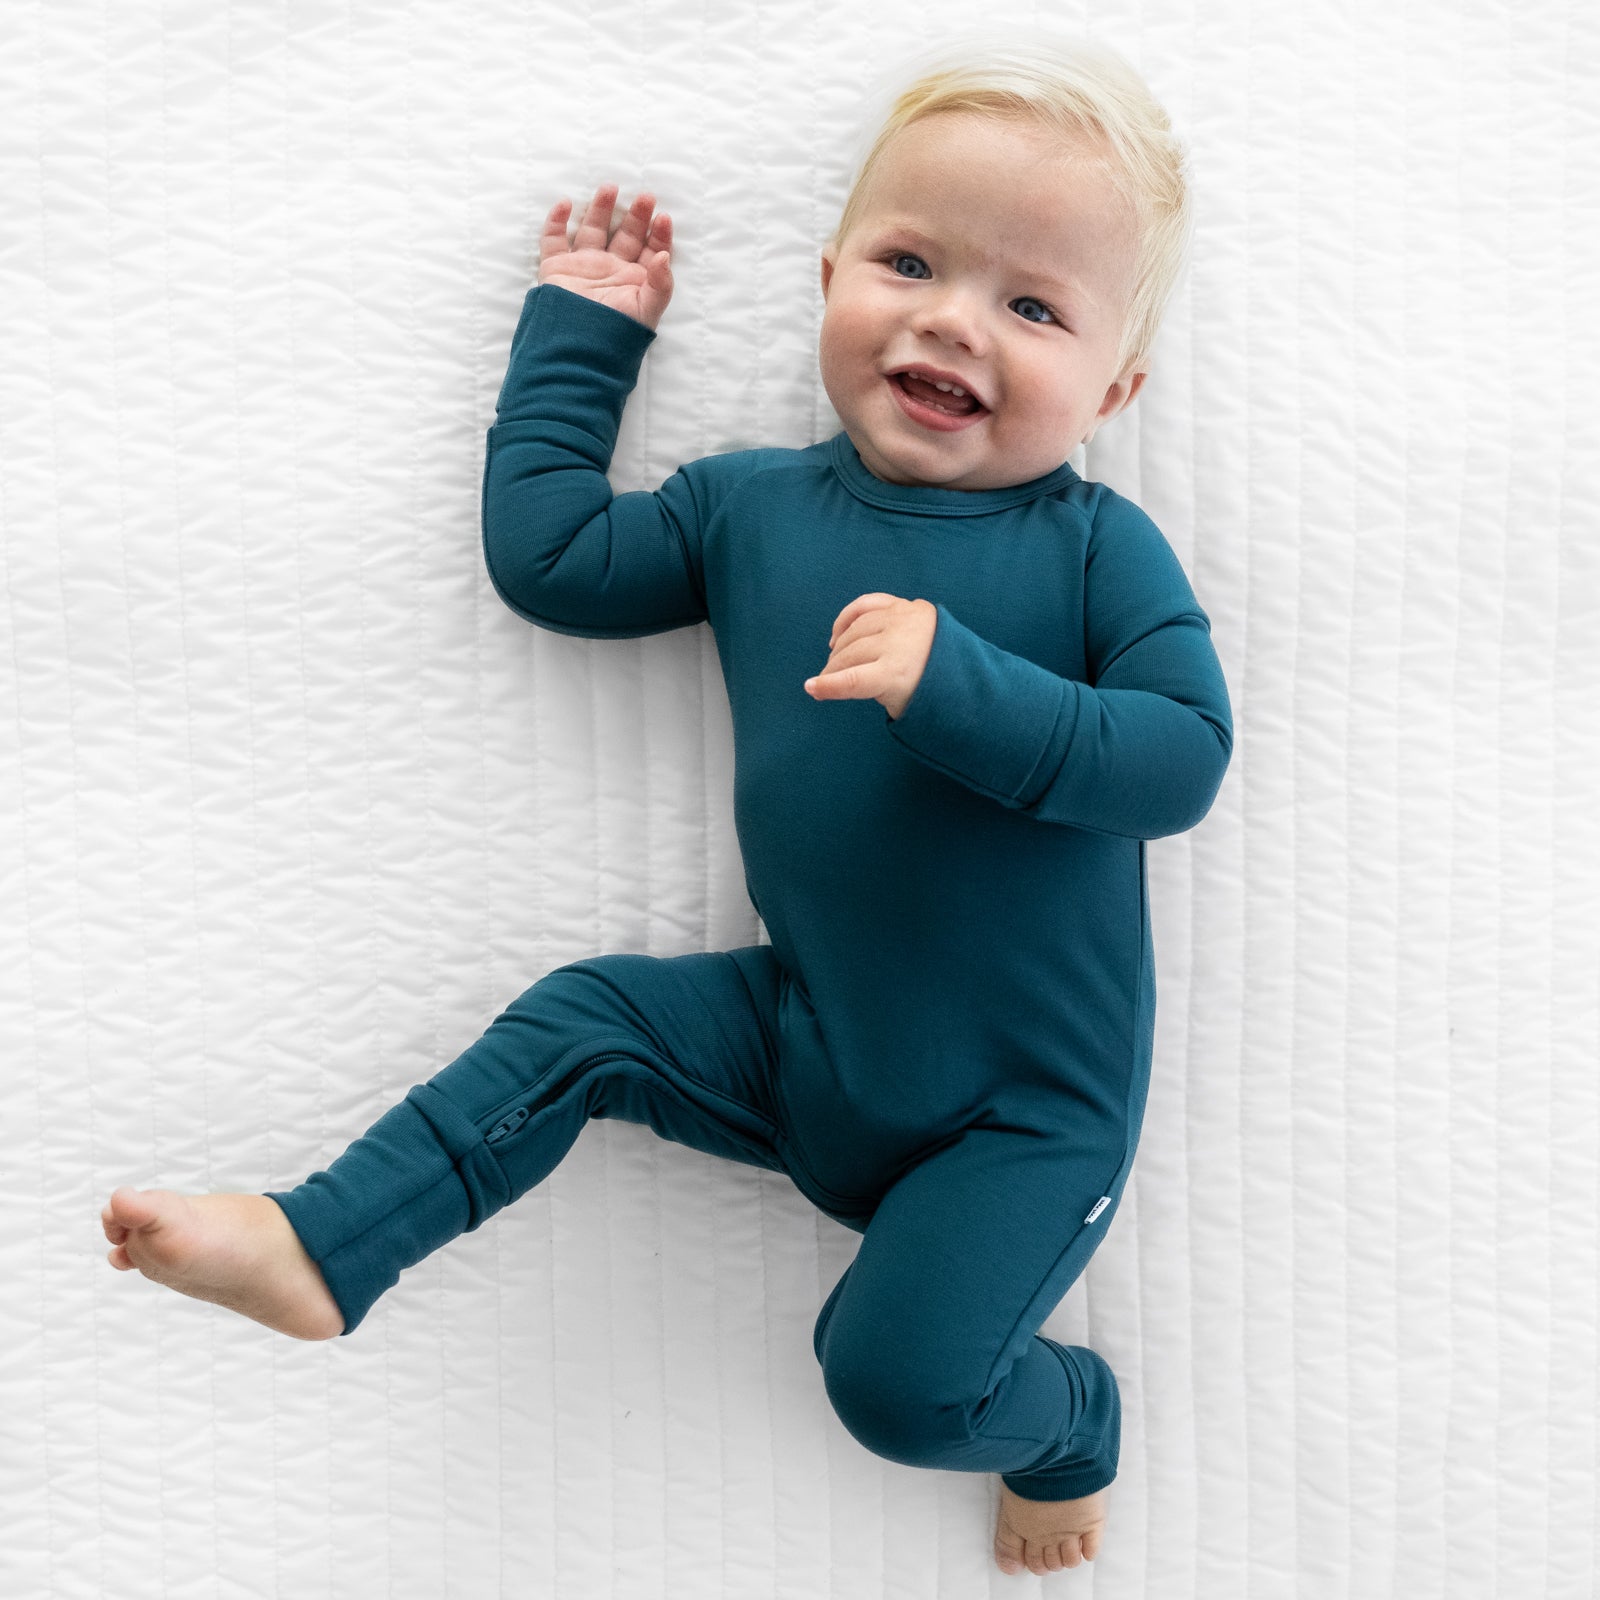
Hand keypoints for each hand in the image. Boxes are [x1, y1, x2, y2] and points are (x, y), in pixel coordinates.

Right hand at [537, 182, 673, 329]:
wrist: (580, 349)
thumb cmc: (617, 334)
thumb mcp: (647, 311)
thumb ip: (661, 284)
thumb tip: (666, 255)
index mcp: (633, 280)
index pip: (650, 250)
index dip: (659, 234)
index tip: (664, 218)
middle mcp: (610, 270)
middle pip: (624, 234)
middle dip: (636, 215)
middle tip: (646, 197)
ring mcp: (583, 267)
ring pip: (592, 229)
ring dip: (600, 208)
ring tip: (610, 188)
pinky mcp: (557, 268)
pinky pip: (553, 239)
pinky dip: (556, 221)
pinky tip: (565, 204)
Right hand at [804, 593, 936, 720]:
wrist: (965, 665)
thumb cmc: (930, 693)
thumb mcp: (900, 703)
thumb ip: (868, 690)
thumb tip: (836, 680)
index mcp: (898, 673)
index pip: (853, 680)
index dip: (829, 686)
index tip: (810, 689)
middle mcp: (897, 641)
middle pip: (851, 655)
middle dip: (832, 670)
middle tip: (824, 682)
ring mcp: (900, 618)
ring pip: (855, 631)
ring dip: (839, 648)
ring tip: (834, 663)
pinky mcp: (902, 604)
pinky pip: (865, 605)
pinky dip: (847, 618)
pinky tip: (838, 635)